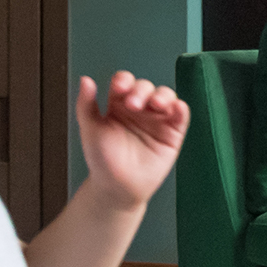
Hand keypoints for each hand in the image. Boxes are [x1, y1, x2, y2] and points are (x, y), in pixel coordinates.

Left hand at [75, 72, 188, 210]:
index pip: (125, 82)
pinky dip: (181, 108)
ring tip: (155, 104)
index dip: (123, 81)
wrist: (116, 187)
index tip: (118, 89)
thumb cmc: (102, 159)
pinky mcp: (172, 133)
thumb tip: (85, 79)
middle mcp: (140, 108)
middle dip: (141, 90)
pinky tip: (176, 107)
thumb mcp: (89, 128)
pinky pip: (180, 116)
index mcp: (118, 104)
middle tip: (132, 104)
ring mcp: (157, 120)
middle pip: (146, 86)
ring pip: (166, 96)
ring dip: (162, 95)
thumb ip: (86, 104)